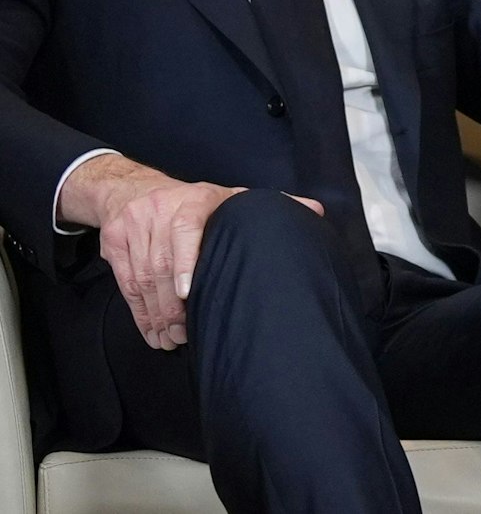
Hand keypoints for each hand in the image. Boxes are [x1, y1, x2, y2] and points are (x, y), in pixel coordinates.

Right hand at [59, 155, 323, 350]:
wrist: (133, 189)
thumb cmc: (196, 202)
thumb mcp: (231, 198)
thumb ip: (273, 205)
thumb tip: (316, 212)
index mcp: (192, 201)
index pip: (186, 229)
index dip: (186, 262)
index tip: (187, 294)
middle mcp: (158, 211)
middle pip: (160, 263)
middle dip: (171, 306)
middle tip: (184, 335)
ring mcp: (132, 227)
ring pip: (140, 278)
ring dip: (155, 315)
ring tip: (171, 340)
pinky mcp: (113, 243)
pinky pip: (125, 284)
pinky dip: (139, 313)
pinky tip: (153, 333)